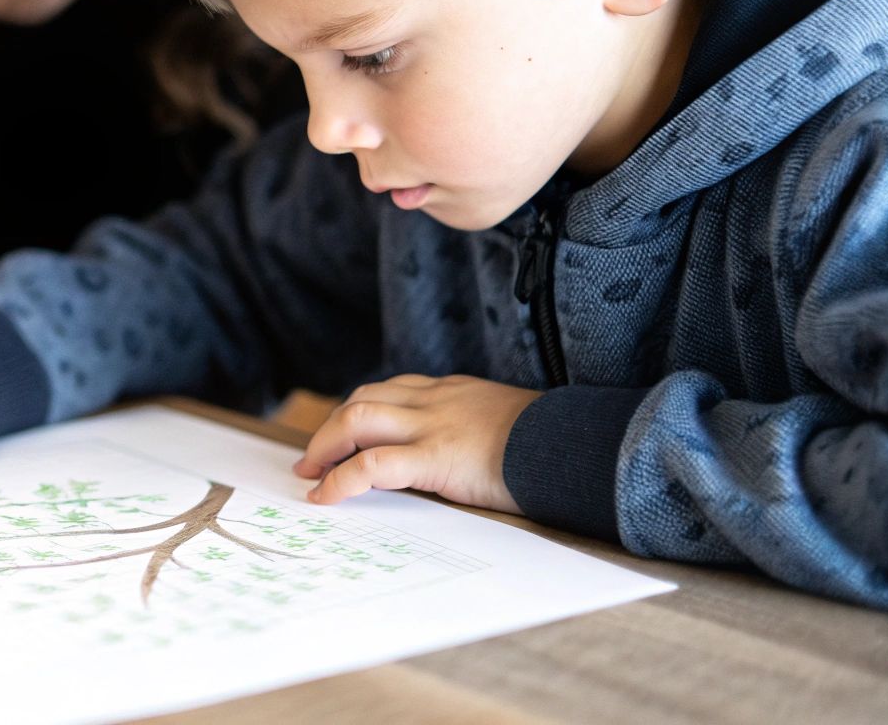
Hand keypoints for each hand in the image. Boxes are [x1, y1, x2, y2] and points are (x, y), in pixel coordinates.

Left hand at [292, 374, 541, 512]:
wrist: (575, 446)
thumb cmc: (551, 444)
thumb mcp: (508, 425)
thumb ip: (477, 431)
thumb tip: (463, 459)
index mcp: (453, 392)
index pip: (392, 391)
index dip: (360, 412)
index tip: (343, 433)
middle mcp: (436, 400)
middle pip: (364, 399)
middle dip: (330, 428)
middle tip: (312, 459)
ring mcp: (433, 425)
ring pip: (357, 419)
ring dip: (325, 446)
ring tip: (312, 474)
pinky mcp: (435, 456)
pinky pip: (372, 464)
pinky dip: (341, 479)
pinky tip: (327, 496)